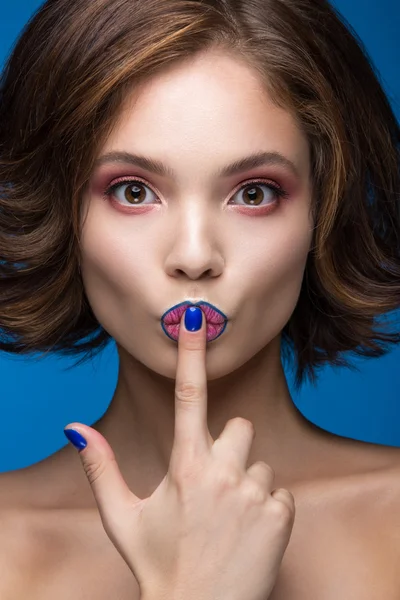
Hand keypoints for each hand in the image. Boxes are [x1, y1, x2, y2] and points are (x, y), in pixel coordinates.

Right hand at [64, 307, 295, 599]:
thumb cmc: (159, 565)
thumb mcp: (122, 516)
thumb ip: (100, 466)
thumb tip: (75, 427)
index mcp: (185, 465)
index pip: (188, 394)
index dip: (191, 351)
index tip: (195, 317)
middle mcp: (224, 471)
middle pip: (239, 427)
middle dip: (228, 447)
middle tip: (210, 486)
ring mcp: (256, 492)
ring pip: (260, 462)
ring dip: (246, 481)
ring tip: (228, 518)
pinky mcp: (282, 513)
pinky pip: (279, 492)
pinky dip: (267, 507)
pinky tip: (247, 533)